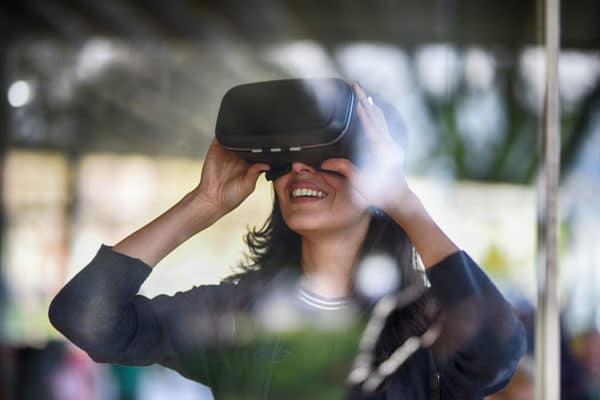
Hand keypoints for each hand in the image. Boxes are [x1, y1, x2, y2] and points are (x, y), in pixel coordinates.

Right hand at [194, 138, 269, 215]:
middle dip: (251, 138)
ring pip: (235, 137)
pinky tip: (229, 134)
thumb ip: (255, 174)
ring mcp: (227, 152)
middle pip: (247, 142)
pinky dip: (225, 132)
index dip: (262, 148)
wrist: (212, 199)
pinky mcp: (216, 149)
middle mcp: (238, 157)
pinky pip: (221, 136)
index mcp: (249, 164)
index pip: (258, 152)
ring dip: (238, 133)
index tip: (268, 144)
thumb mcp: (248, 186)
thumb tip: (267, 165)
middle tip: (256, 135)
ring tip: (243, 132)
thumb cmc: (231, 197)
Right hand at [320, 83, 412, 214]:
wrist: (399, 199)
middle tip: (357, 86)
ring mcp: (393, 146)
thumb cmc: (380, 194)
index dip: (362, 111)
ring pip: (382, 120)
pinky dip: (378, 117)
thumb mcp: (359, 182)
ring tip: (364, 94)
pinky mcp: (393, 149)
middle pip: (376, 117)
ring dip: (372, 106)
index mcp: (381, 151)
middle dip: (365, 100)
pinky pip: (384, 127)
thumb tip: (326, 162)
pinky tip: (375, 112)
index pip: (370, 125)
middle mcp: (389, 145)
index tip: (356, 98)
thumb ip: (344, 168)